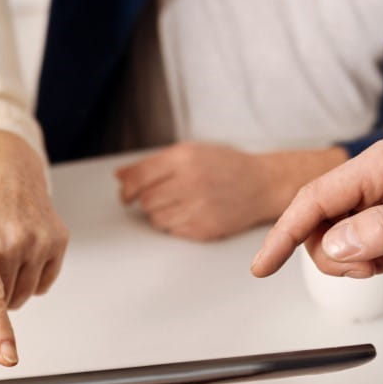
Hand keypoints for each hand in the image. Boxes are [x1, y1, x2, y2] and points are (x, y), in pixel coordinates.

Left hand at [0, 130, 68, 365]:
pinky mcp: (59, 240)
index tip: (6, 354)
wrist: (0, 158)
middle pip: (0, 303)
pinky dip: (26, 279)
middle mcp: (12, 236)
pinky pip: (41, 287)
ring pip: (20, 299)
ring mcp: (40, 238)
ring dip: (5, 288)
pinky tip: (17, 250)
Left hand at [116, 143, 347, 240]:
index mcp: (185, 158)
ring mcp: (198, 207)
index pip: (139, 177)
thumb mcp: (191, 152)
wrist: (263, 184)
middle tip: (162, 194)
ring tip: (179, 202)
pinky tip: (190, 212)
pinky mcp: (204, 228)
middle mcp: (190, 182)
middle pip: (145, 200)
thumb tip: (119, 176)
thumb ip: (153, 163)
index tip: (126, 194)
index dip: (127, 188)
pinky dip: (175, 224)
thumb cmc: (226, 166)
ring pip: (156, 218)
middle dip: (147, 199)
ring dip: (160, 212)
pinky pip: (172, 231)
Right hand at [251, 139, 382, 279]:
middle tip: (365, 270)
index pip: (317, 197)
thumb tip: (337, 241)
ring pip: (327, 233)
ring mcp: (378, 197)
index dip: (285, 232)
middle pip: (315, 217)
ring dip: (342, 260)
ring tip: (378, 267)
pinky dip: (354, 259)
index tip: (263, 265)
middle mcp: (375, 176)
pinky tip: (381, 263)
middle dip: (326, 252)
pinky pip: (346, 239)